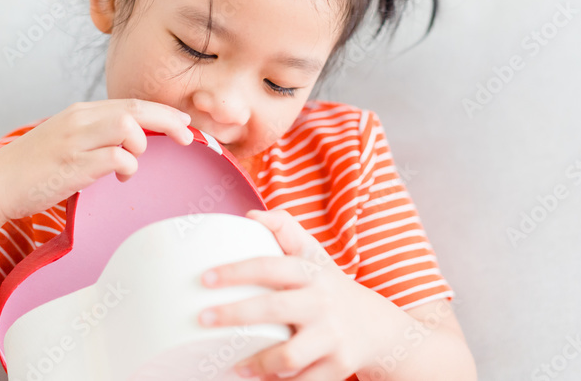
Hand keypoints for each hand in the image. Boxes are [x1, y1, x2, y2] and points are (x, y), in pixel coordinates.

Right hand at [0, 99, 193, 223]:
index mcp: (80, 112)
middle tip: (189, 135)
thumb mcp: (65, 141)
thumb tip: (128, 145)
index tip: (183, 122)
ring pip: (128, 125)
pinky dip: (127, 165)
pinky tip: (121, 175)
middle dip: (169, 120)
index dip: (162, 112)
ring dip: (142, 143)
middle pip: (136, 109)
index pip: (130, 103)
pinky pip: (115, 156)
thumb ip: (94, 137)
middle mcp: (79, 119)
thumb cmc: (31, 170)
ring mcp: (75, 140)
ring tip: (133, 160)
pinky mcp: (72, 163)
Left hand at [197, 208, 402, 379]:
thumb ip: (285, 229)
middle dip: (235, 314)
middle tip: (203, 318)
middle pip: (274, 309)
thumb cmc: (329, 288)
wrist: (377, 327)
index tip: (205, 279)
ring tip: (232, 364)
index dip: (236, 271)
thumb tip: (249, 216)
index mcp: (312, 272)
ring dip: (256, 363)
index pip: (271, 266)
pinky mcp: (337, 367)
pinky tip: (257, 380)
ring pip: (289, 355)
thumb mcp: (315, 256)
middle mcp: (323, 303)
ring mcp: (332, 337)